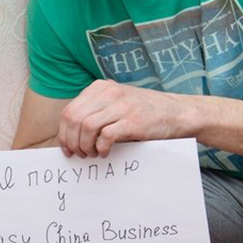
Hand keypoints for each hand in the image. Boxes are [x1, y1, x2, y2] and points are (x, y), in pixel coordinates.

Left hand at [58, 80, 194, 157]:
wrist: (178, 112)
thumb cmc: (143, 112)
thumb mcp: (115, 104)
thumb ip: (95, 112)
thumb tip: (70, 136)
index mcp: (100, 88)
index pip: (69, 111)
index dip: (64, 133)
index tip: (67, 148)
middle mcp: (108, 93)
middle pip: (73, 119)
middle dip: (71, 141)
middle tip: (79, 154)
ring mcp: (121, 106)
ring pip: (86, 127)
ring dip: (85, 146)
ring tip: (92, 154)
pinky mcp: (133, 121)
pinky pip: (105, 136)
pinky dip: (101, 148)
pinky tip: (105, 152)